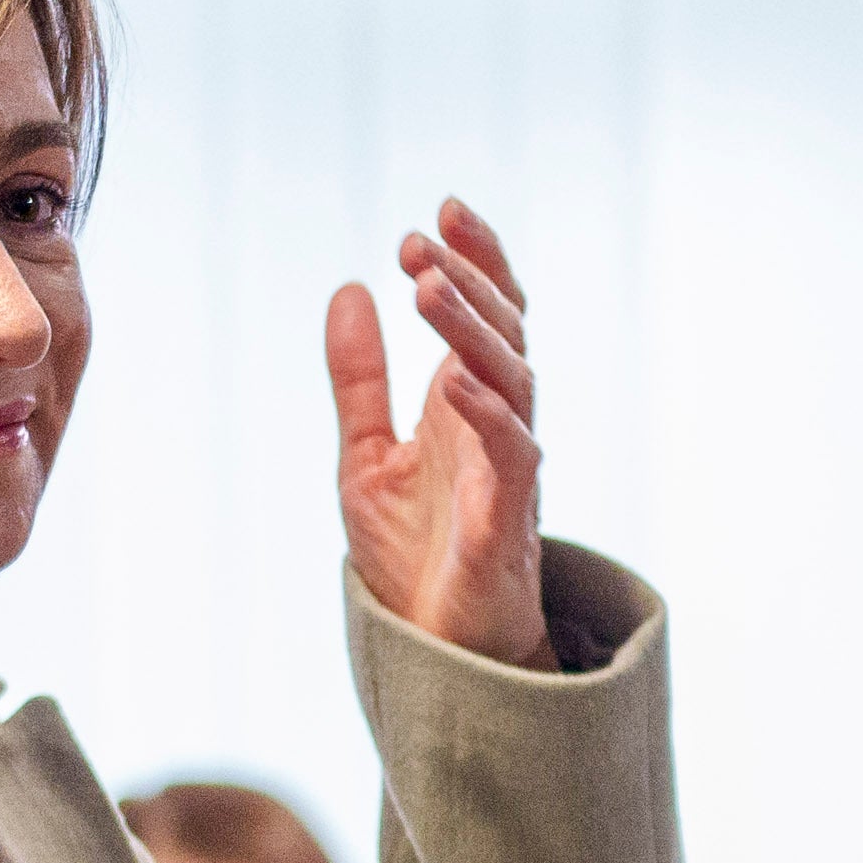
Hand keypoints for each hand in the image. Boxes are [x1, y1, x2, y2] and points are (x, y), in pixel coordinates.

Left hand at [329, 200, 550, 667]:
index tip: (439, 211)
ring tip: (427, 286)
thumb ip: (359, 378)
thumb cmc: (414, 557)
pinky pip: (514, 454)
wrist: (437, 652)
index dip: (476, 260)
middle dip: (471, 279)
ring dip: (473, 329)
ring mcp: (511, 471)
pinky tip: (451, 379)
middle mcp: (499, 428)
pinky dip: (487, 413)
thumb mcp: (365, 454)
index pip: (489, 314)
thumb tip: (348, 289)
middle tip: (420, 239)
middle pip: (506, 332)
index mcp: (469, 406)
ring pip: (514, 380)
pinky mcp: (510, 520)